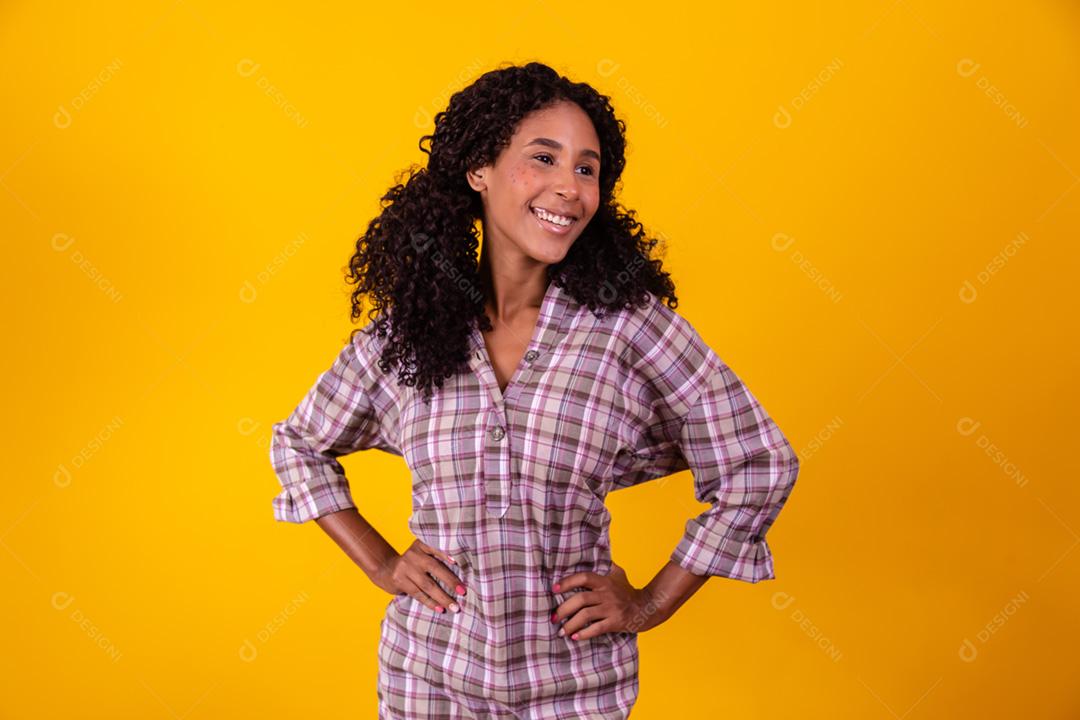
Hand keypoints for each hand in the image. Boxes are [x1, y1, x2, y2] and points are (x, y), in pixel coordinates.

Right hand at [371, 538, 466, 614]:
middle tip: (463, 592)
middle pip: (434, 568)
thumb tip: (461, 572)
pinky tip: (440, 608)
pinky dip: (430, 602)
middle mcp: (413, 554)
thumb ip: (435, 558)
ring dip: (443, 597)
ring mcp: (405, 567)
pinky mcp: (400, 580)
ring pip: (427, 585)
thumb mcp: (420, 554)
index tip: (457, 562)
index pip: (436, 548)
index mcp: (421, 545)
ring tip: (454, 607)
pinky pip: (418, 594)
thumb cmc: (412, 564)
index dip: (446, 555)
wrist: (385, 568)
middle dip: (450, 581)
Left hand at [551, 562, 665, 639]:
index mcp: (605, 582)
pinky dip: (584, 634)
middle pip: (581, 599)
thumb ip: (606, 566)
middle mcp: (607, 594)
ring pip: (586, 615)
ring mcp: (611, 609)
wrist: (646, 607)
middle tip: (554, 617)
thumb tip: (596, 552)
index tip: (554, 589)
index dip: (567, 582)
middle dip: (564, 609)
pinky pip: (597, 629)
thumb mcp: (619, 575)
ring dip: (571, 624)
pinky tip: (575, 637)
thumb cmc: (629, 592)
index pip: (583, 578)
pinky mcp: (615, 622)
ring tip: (561, 631)